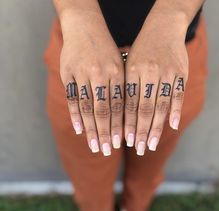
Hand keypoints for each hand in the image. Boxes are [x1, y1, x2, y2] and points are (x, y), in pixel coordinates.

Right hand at [60, 10, 123, 155]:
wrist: (85, 27)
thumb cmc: (106, 50)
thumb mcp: (120, 65)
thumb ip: (122, 88)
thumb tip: (128, 116)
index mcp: (117, 73)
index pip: (118, 105)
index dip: (119, 124)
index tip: (120, 143)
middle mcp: (100, 74)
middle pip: (102, 110)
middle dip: (105, 132)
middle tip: (107, 151)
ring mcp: (82, 73)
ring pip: (86, 107)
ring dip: (91, 129)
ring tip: (94, 146)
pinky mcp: (67, 73)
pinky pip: (72, 98)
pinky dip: (75, 115)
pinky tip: (80, 130)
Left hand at [125, 10, 188, 155]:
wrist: (163, 29)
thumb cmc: (140, 51)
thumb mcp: (127, 65)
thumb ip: (125, 88)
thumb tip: (119, 116)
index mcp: (131, 72)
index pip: (128, 104)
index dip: (127, 124)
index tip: (125, 141)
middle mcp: (148, 74)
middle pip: (144, 109)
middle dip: (140, 131)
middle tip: (139, 149)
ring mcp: (166, 73)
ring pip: (160, 106)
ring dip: (156, 128)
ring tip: (151, 145)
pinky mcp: (181, 73)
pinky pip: (177, 95)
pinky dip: (175, 111)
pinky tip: (172, 126)